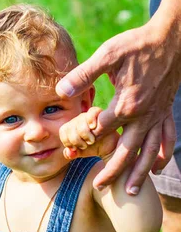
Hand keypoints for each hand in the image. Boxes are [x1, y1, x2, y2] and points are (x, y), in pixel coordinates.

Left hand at [56, 21, 179, 193]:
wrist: (171, 39)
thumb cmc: (137, 45)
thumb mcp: (108, 55)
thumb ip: (84, 75)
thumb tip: (61, 91)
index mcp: (126, 104)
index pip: (100, 131)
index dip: (84, 141)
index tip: (71, 149)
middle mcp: (143, 116)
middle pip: (126, 152)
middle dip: (113, 172)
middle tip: (99, 186)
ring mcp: (157, 116)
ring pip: (148, 152)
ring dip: (139, 173)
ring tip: (131, 192)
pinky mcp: (166, 111)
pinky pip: (166, 139)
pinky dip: (162, 155)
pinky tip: (156, 168)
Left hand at [60, 107, 118, 161]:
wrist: (109, 147)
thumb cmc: (94, 147)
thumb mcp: (81, 152)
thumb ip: (72, 154)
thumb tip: (68, 153)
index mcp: (72, 127)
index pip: (63, 130)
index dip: (67, 141)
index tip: (75, 148)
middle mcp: (78, 120)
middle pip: (69, 127)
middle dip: (75, 140)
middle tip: (84, 146)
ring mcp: (88, 116)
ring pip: (79, 121)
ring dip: (84, 134)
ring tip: (92, 141)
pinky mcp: (99, 113)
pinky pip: (92, 111)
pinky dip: (91, 119)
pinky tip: (93, 127)